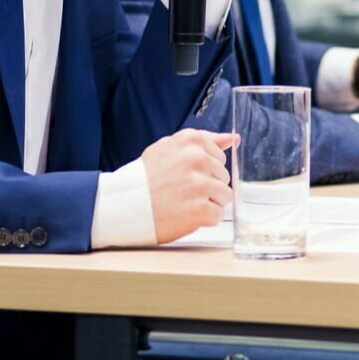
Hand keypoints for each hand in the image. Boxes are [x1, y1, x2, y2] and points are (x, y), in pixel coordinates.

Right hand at [141, 128, 236, 242]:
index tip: (184, 175)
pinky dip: (204, 220)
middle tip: (181, 191)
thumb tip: (234, 139)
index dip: (203, 171)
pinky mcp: (200, 209)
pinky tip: (184, 215)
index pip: (220, 158)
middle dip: (207, 187)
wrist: (124, 205)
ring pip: (225, 196)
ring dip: (208, 203)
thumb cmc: (147, 178)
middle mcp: (197, 159)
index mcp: (192, 141)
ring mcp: (200, 184)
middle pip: (224, 178)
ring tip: (184, 203)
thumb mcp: (171, 148)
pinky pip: (218, 215)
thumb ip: (205, 141)